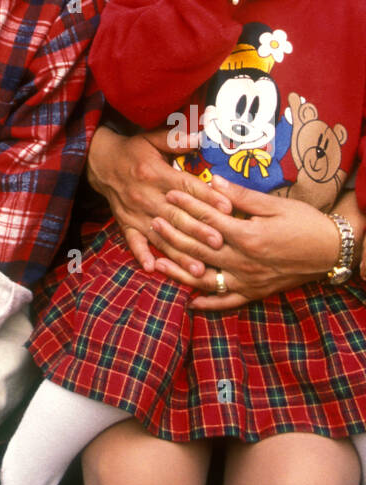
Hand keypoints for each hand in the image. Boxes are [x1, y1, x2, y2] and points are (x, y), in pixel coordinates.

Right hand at [86, 125, 232, 272]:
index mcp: (154, 173)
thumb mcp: (151, 138)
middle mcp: (145, 195)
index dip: (207, 197)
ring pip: (160, 235)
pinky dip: (141, 254)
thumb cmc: (133, 150)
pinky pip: (133, 242)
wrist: (100, 162)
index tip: (227, 207)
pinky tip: (153, 268)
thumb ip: (175, 138)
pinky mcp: (125, 223)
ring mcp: (135, 212)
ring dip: (179, 253)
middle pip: (176, 215)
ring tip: (198, 269)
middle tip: (219, 243)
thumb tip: (200, 136)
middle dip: (198, 230)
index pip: (185, 186)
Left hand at [152, 174, 341, 308]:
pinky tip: (188, 303)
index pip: (208, 219)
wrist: (331, 252)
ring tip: (157, 261)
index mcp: (248, 235)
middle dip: (174, 234)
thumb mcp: (275, 205)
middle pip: (199, 248)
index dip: (186, 205)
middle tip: (153, 222)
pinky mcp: (254, 293)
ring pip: (205, 278)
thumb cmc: (305, 223)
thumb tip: (212, 181)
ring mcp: (247, 281)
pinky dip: (207, 304)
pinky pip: (226, 302)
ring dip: (180, 270)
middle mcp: (244, 261)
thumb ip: (241, 195)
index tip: (169, 193)